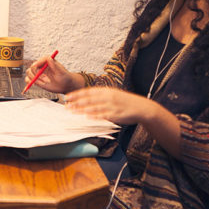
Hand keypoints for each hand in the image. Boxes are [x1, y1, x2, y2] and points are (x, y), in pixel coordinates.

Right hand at [25, 54, 84, 93]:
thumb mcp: (61, 72)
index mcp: (46, 61)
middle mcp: (41, 66)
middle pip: (32, 67)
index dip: (36, 66)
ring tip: (43, 82)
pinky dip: (29, 83)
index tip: (38, 72)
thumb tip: (48, 58)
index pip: (38, 61)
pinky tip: (36, 84)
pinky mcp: (36, 79)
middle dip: (35, 74)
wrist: (65, 85)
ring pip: (29, 73)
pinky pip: (28, 79)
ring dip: (34, 79)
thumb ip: (54, 65)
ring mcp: (38, 73)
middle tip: (42, 79)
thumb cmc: (65, 77)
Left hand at [65, 87, 182, 155]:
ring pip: (94, 107)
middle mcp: (108, 96)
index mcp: (107, 90)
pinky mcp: (116, 114)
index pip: (88, 91)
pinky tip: (87, 117)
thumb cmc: (125, 102)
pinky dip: (94, 116)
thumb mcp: (113, 94)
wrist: (141, 107)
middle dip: (76, 103)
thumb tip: (86, 98)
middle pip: (89, 99)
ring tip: (72, 112)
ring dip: (82, 110)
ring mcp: (112, 105)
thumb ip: (100, 96)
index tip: (67, 97)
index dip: (77, 94)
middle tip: (66, 106)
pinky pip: (103, 115)